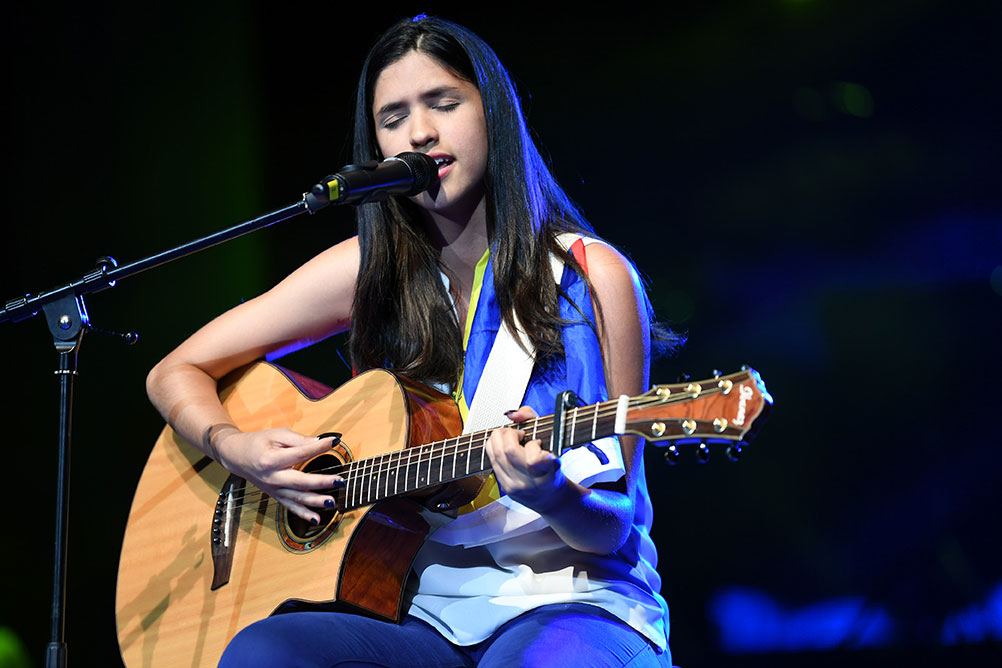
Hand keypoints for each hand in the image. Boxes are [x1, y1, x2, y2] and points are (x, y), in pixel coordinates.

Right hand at [212, 427, 342, 523]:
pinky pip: (291, 506)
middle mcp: (273, 477)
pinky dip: (304, 514)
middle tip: (339, 480)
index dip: (319, 447)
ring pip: (297, 498)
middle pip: (300, 481)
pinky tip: (317, 519)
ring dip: (316, 501)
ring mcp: (274, 489)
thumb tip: (320, 442)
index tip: (334, 442)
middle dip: (321, 482)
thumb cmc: (258, 443)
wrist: (237, 457)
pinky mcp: (276, 495)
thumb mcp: (277, 435)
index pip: (300, 453)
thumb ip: (298, 440)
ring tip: (332, 502)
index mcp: (272, 459)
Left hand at [485, 406, 568, 512]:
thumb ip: (532, 419)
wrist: (550, 498)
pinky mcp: (505, 488)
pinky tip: (503, 447)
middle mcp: (530, 482)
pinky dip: (494, 448)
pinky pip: (492, 461)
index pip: (533, 459)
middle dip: (509, 433)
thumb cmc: (552, 466)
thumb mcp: (551, 441)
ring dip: (499, 438)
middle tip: (517, 433)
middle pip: (508, 450)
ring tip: (509, 437)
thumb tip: (512, 414)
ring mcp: (515, 486)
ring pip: (495, 454)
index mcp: (547, 472)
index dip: (533, 444)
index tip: (536, 443)